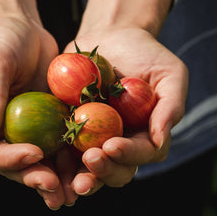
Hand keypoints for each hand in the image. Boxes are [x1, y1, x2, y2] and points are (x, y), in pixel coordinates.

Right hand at [0, 0, 71, 208]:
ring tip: (73, 193)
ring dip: (55, 180)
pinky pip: (57, 150)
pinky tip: (87, 171)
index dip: (8, 160)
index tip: (34, 154)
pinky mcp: (45, 129)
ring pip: (37, 165)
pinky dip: (70, 163)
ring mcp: (22, 135)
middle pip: (13, 168)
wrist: (23, 31)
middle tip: (55, 187)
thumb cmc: (1, 41)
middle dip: (34, 178)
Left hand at [65, 0, 187, 195]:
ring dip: (81, 177)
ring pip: (89, 169)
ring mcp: (95, 139)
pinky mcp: (70, 130)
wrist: (111, 36)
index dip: (129, 154)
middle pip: (117, 170)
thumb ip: (170, 106)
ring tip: (70, 179)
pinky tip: (46, 162)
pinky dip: (57, 163)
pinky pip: (63, 150)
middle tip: (90, 159)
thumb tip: (160, 139)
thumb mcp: (170, 74)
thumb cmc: (147, 54)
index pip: (143, 153)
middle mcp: (121, 142)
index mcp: (147, 135)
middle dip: (104, 171)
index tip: (112, 146)